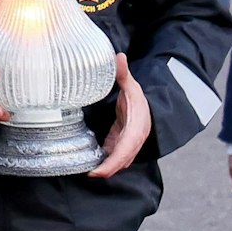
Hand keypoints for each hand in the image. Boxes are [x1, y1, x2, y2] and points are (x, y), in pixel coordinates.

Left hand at [87, 54, 149, 177]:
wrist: (147, 108)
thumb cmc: (137, 99)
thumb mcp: (131, 86)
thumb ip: (123, 74)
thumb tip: (119, 56)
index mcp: (137, 128)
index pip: (126, 149)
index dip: (113, 162)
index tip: (98, 171)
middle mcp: (133, 141)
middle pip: (121, 161)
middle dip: (106, 170)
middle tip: (88, 174)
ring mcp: (127, 147)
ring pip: (117, 163)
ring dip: (104, 169)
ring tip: (84, 172)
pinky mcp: (120, 148)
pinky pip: (113, 159)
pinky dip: (103, 164)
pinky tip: (88, 166)